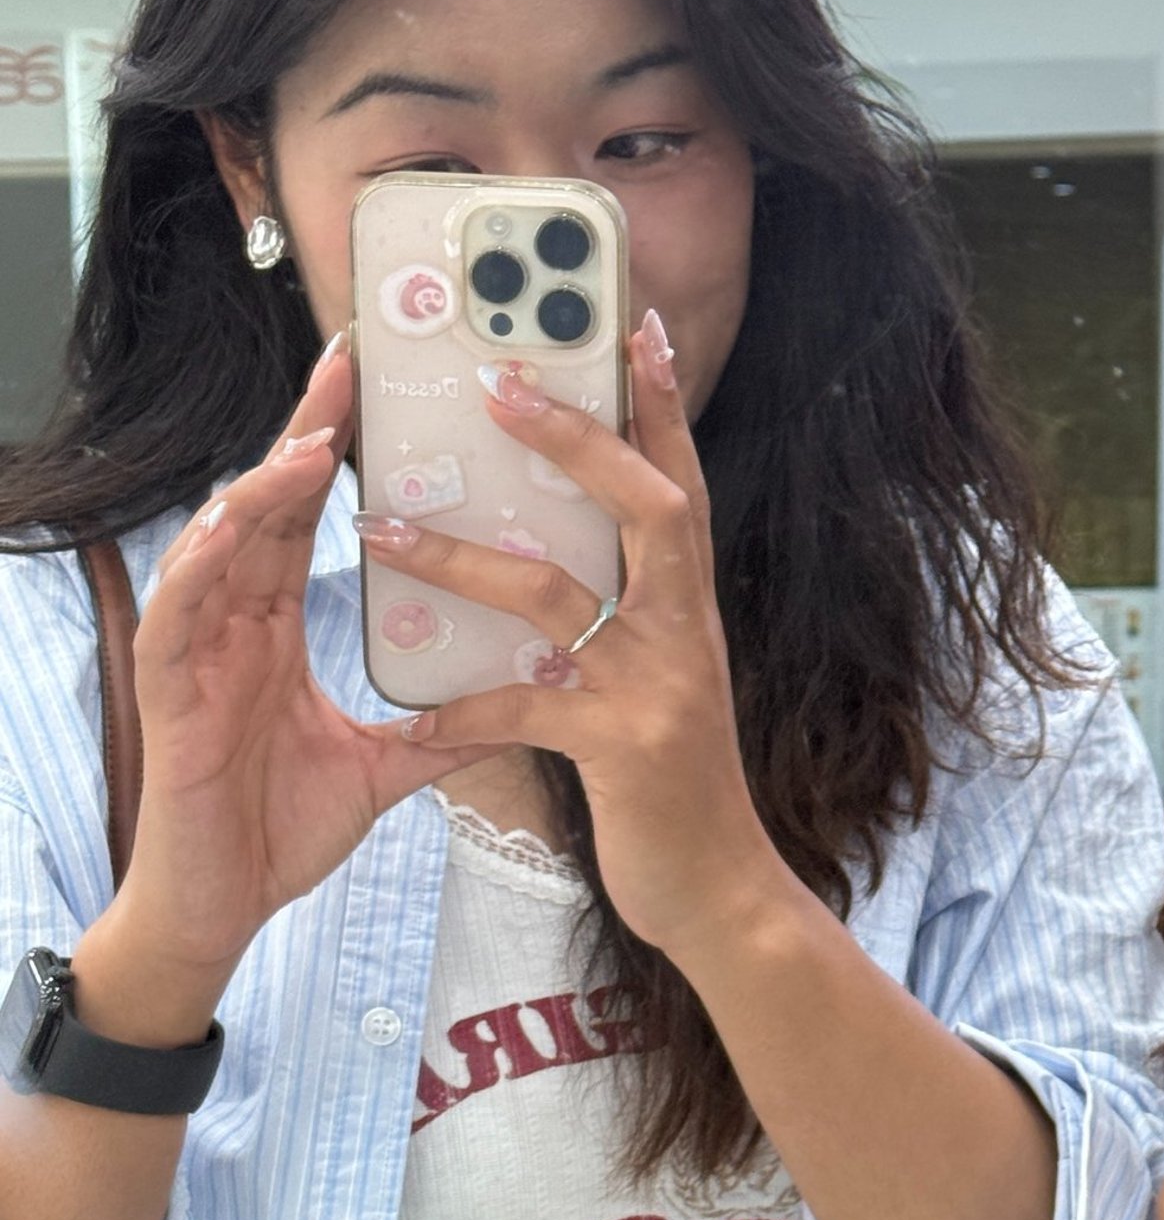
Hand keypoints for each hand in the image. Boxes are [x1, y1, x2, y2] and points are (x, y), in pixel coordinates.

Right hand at [115, 340, 483, 985]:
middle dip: (306, 431)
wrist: (224, 904)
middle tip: (351, 363)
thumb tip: (521, 704)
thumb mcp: (384, 767)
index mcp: (276, 624)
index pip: (309, 517)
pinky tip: (231, 525)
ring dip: (264, 487)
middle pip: (269, 505)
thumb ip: (445, 728)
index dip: (337, 449)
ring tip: (313, 440)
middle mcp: (235, 619)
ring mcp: (199, 648)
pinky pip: (181, 611)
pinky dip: (204, 562)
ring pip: (222, 542)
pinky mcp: (170, 688)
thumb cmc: (280, 827)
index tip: (375, 389)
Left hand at [360, 320, 787, 965]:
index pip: (682, 484)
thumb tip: (556, 562)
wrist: (724, 893)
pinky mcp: (621, 750)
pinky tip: (411, 718)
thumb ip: (629, 623)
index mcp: (692, 610)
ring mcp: (658, 688)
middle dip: (575, 438)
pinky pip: (524, 711)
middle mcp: (686, 633)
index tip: (635, 326)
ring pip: (557, 596)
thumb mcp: (664, 688)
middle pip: (643, 506)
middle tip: (497, 383)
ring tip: (384, 528)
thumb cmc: (679, 789)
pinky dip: (463, 712)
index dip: (661, 406)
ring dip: (463, 558)